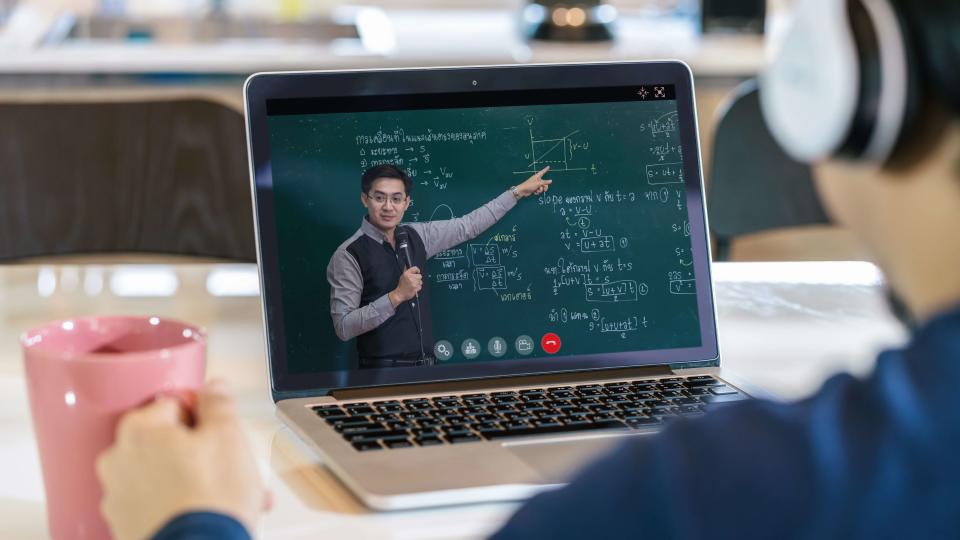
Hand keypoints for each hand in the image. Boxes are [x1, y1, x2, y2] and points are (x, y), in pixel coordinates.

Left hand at [96, 381, 267, 539]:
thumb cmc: (209, 501)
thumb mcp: (228, 436)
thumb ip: (218, 404)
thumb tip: (214, 389)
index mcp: (138, 430)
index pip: (174, 404)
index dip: (203, 416)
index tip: (219, 431)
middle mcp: (118, 461)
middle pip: (167, 442)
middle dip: (201, 452)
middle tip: (230, 465)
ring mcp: (118, 498)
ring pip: (164, 475)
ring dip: (195, 480)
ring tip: (229, 496)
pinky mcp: (125, 527)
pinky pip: (157, 505)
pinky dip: (182, 505)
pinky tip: (210, 512)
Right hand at [390, 266, 422, 304]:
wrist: (400, 294)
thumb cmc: (401, 285)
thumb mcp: (402, 276)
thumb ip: (405, 270)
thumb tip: (406, 265)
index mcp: (406, 274)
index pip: (415, 268)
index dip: (417, 270)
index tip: (417, 272)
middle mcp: (410, 278)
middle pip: (420, 276)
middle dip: (417, 278)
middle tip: (414, 281)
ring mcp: (413, 283)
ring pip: (420, 281)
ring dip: (418, 283)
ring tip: (413, 285)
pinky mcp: (415, 288)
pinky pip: (420, 286)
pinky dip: (418, 288)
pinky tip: (414, 288)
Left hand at [514, 166, 552, 196]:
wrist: (523, 191)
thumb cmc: (530, 185)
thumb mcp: (538, 184)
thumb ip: (545, 182)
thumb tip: (551, 181)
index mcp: (537, 176)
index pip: (542, 172)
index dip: (545, 169)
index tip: (548, 166)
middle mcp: (537, 180)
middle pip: (544, 182)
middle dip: (545, 187)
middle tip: (545, 190)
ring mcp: (536, 184)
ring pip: (542, 187)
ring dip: (540, 190)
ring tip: (537, 191)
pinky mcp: (534, 189)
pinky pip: (539, 190)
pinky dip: (537, 192)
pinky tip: (535, 193)